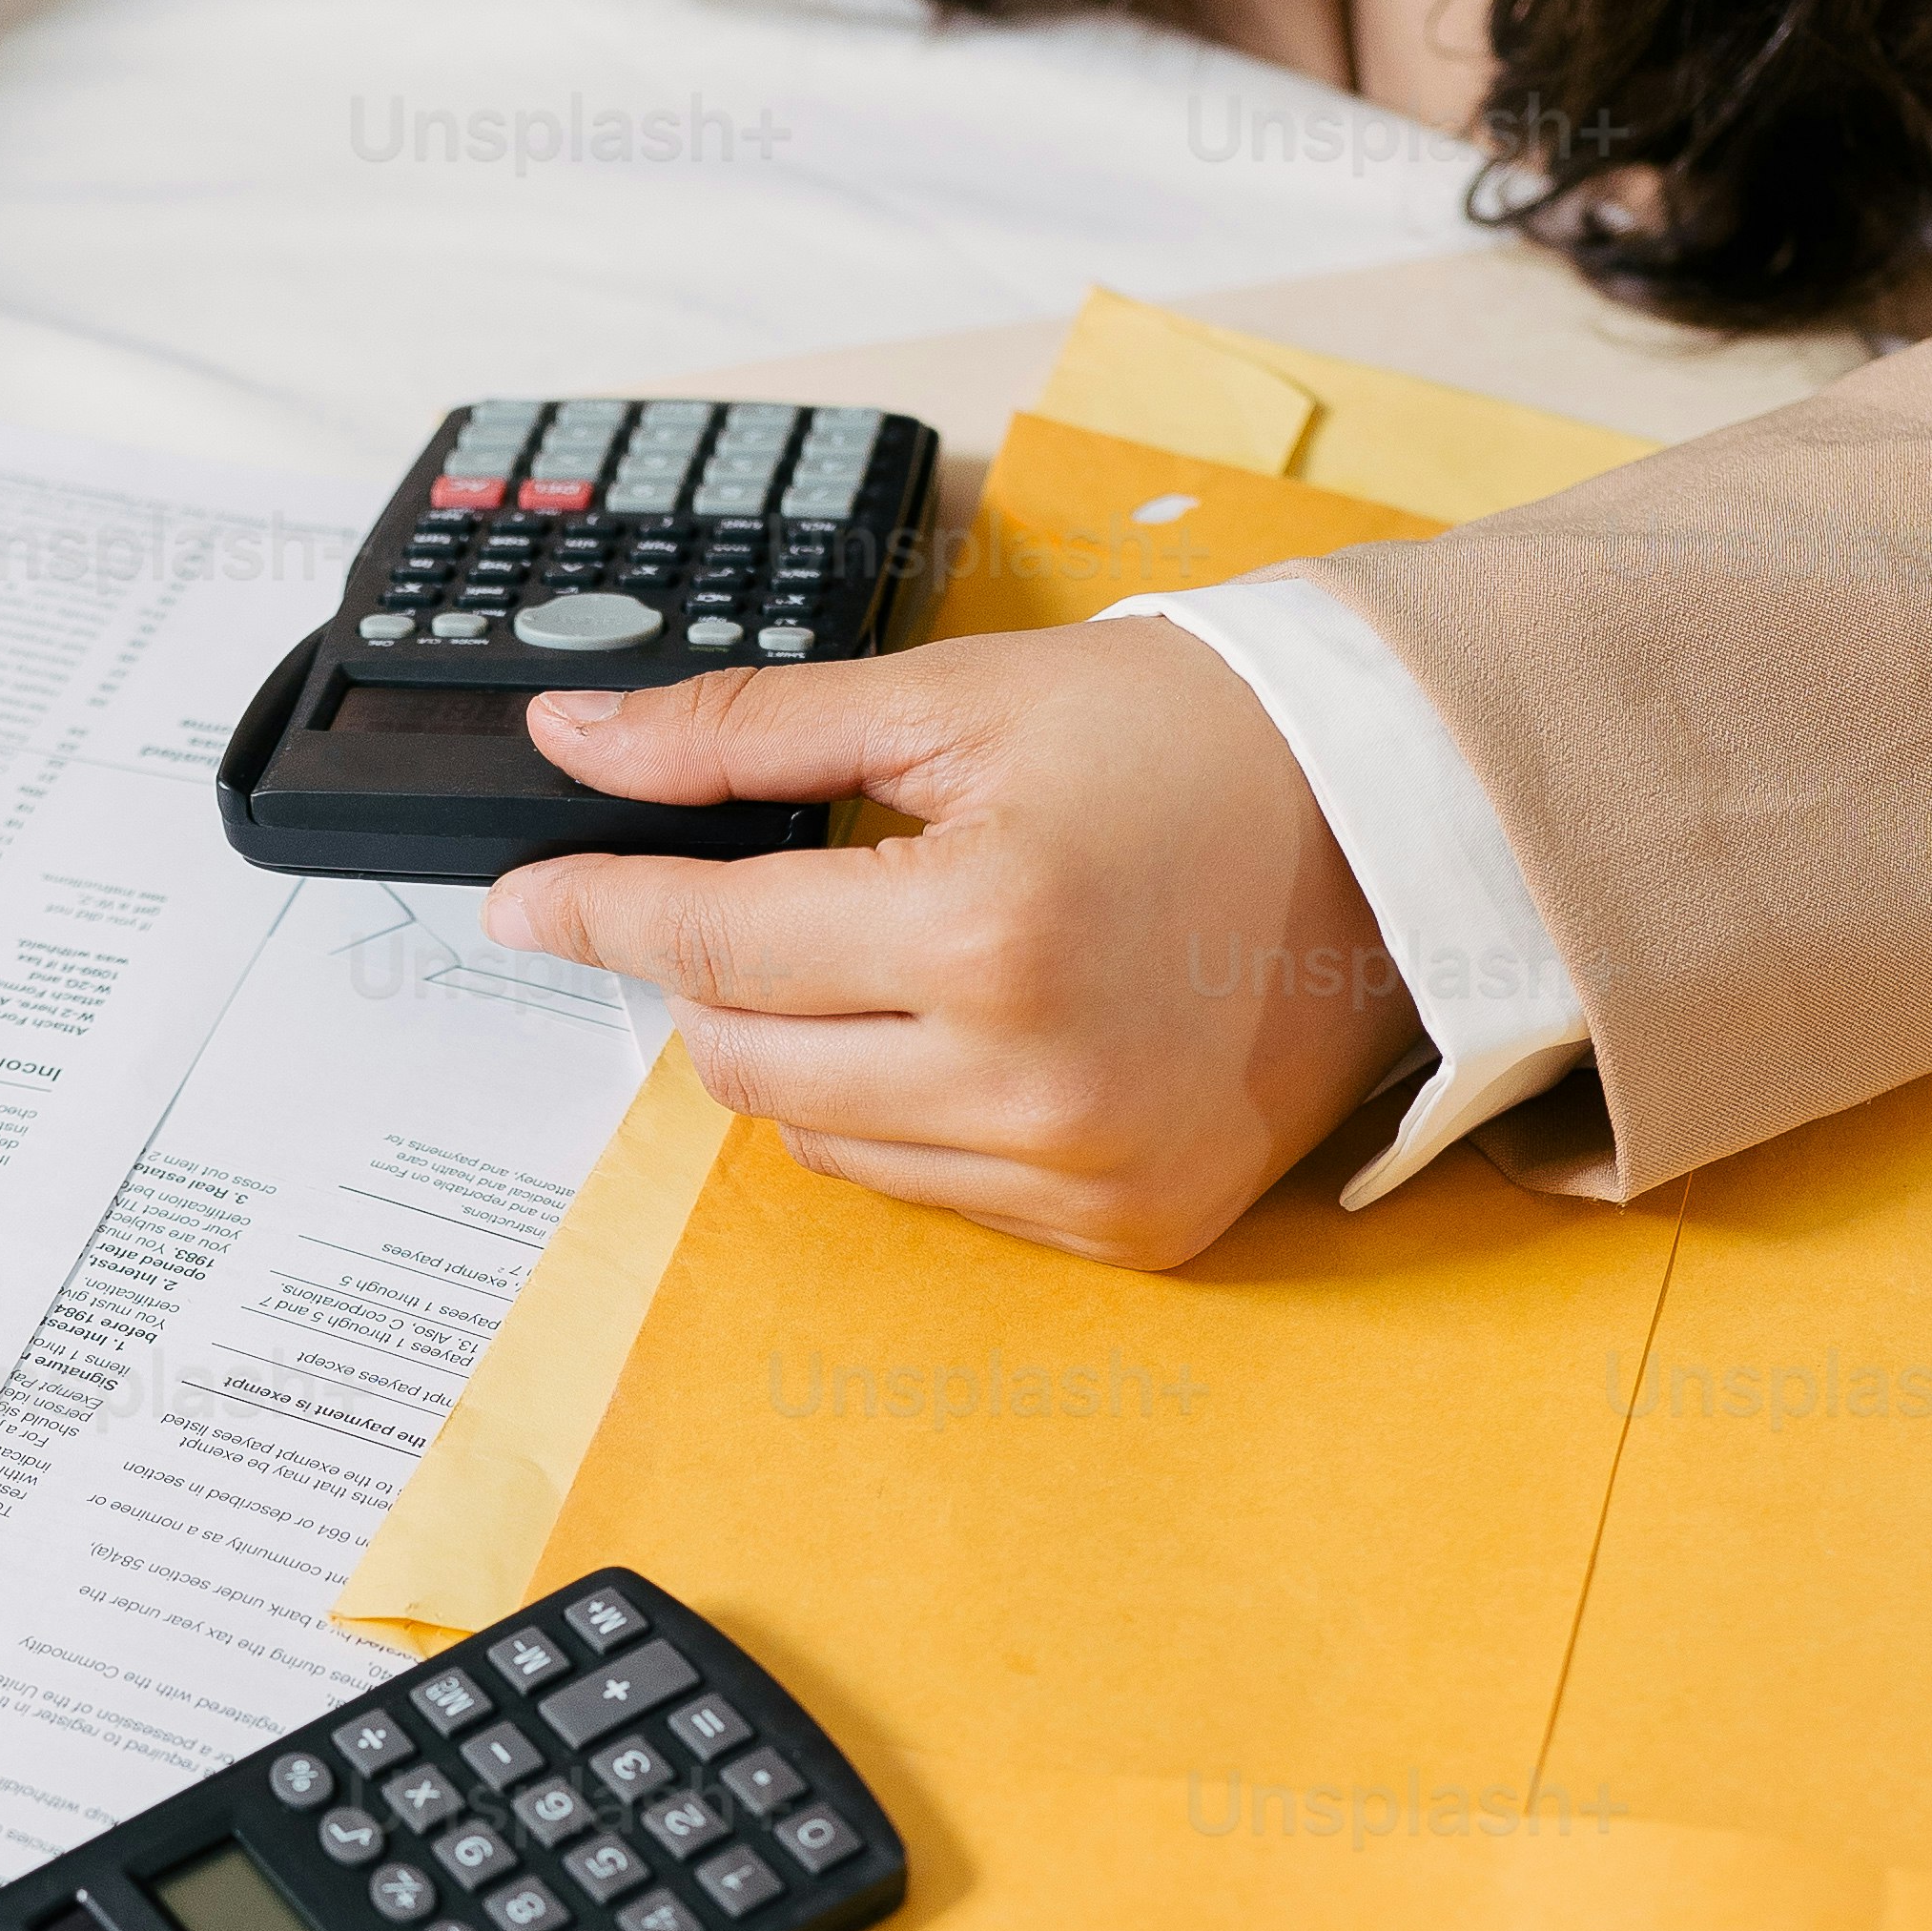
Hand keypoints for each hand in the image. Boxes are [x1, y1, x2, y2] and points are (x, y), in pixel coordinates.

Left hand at [483, 621, 1416, 1267]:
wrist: (1407, 825)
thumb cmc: (1202, 740)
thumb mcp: (961, 700)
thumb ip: (750, 734)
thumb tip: (577, 737)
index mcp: (986, 931)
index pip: (709, 943)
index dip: (598, 909)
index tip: (525, 899)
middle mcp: (1031, 1081)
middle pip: (743, 1063)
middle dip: (727, 974)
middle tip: (790, 892)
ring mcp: (1083, 1174)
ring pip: (824, 1143)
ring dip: (818, 1050)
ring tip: (917, 951)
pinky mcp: (1127, 1230)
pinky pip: (933, 1191)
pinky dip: (919, 1111)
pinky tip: (995, 1026)